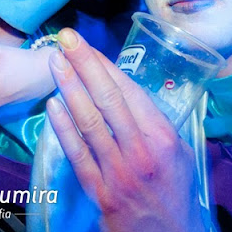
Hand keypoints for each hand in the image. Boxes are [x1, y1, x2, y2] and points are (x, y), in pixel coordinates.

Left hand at [46, 28, 204, 231]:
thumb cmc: (174, 192)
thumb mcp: (179, 153)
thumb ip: (155, 122)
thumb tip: (129, 89)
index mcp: (162, 137)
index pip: (128, 91)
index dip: (104, 64)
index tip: (85, 44)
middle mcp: (141, 151)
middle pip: (107, 99)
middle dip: (84, 64)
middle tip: (65, 39)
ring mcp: (119, 172)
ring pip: (89, 122)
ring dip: (69, 88)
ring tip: (55, 63)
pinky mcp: (100, 192)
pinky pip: (78, 155)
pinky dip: (63, 128)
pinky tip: (52, 106)